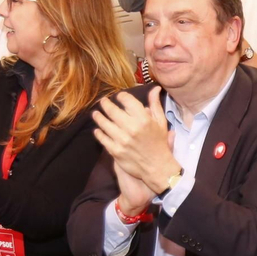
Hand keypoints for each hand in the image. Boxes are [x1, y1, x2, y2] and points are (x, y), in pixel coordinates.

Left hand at [92, 87, 177, 204]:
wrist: (157, 167)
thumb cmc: (159, 143)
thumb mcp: (161, 122)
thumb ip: (155, 104)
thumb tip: (154, 88)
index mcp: (143, 119)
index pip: (126, 100)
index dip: (121, 96)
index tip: (119, 97)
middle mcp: (131, 128)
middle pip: (112, 110)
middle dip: (106, 104)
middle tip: (103, 101)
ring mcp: (122, 140)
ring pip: (104, 124)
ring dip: (98, 117)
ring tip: (96, 113)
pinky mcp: (115, 151)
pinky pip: (103, 139)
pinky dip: (99, 133)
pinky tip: (98, 130)